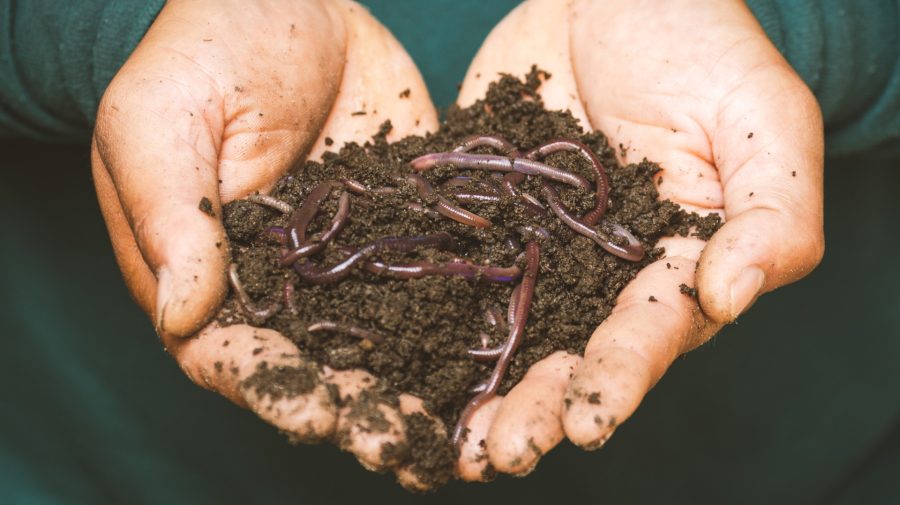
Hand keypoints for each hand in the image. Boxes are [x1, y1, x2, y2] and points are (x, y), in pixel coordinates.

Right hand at [91, 0, 442, 488]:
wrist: (287, 0)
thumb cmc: (202, 52)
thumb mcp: (161, 122)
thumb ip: (171, 216)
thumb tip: (184, 314)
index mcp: (211, 275)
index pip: (233, 354)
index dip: (272, 390)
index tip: (314, 412)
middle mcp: (286, 286)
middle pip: (320, 367)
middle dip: (360, 410)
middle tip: (404, 444)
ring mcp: (353, 263)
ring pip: (386, 341)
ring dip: (421, 389)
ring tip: (463, 431)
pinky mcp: (407, 229)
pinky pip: (437, 280)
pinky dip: (466, 321)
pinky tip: (504, 353)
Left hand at [454, 0, 823, 477]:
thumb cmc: (700, 43)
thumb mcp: (761, 118)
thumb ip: (772, 214)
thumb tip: (729, 298)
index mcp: (676, 264)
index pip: (652, 332)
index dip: (622, 377)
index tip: (588, 420)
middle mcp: (603, 275)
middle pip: (571, 354)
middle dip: (540, 407)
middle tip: (502, 452)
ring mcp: (537, 251)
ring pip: (507, 334)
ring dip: (480, 390)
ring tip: (450, 440)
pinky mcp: (483, 221)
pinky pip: (453, 273)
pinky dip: (425, 319)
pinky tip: (393, 361)